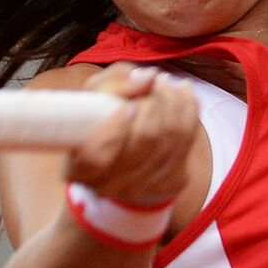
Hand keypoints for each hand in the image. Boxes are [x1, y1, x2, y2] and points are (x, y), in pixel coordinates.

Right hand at [64, 63, 198, 205]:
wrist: (121, 150)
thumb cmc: (98, 116)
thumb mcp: (95, 94)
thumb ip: (116, 84)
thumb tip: (149, 78)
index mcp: (78, 168)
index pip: (96, 155)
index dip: (116, 129)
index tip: (129, 105)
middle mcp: (107, 186)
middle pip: (144, 142)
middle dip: (155, 103)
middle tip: (156, 80)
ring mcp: (141, 189)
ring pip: (170, 140)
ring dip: (174, 103)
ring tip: (168, 83)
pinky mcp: (170, 183)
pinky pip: (187, 142)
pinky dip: (189, 111)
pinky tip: (184, 92)